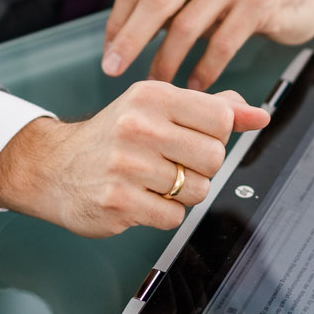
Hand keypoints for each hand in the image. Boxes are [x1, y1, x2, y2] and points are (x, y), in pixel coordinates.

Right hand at [0, 81, 268, 237]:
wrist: (53, 167)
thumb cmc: (113, 137)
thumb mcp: (157, 109)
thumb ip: (212, 109)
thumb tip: (260, 114)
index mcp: (152, 96)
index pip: (221, 117)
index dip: (214, 136)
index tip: (189, 139)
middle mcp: (139, 125)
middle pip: (214, 157)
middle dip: (200, 168)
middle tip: (171, 165)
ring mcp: (127, 164)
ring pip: (196, 191)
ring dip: (182, 194)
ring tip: (152, 182)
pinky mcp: (118, 201)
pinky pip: (172, 218)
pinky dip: (162, 214)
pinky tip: (139, 199)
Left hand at [102, 0, 313, 89]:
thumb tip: (122, 35)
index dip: (118, 22)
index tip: (109, 52)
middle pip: (155, 1)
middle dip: (130, 40)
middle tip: (114, 70)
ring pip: (186, 26)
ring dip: (168, 61)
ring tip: (161, 85)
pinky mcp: (259, 1)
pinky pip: (221, 43)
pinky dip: (205, 69)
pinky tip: (196, 86)